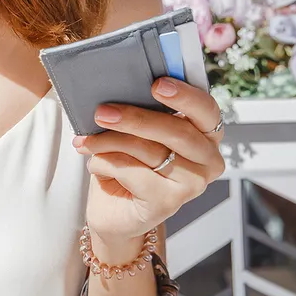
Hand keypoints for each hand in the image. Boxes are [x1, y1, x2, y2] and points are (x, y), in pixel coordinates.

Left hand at [75, 78, 224, 253]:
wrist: (114, 211)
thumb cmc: (129, 164)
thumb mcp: (139, 132)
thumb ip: (144, 112)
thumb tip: (122, 88)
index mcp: (207, 135)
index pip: (206, 110)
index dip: (186, 96)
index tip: (158, 84)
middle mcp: (207, 161)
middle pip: (178, 132)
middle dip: (137, 118)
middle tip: (104, 112)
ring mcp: (191, 185)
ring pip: (151, 151)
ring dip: (111, 141)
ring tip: (87, 139)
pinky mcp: (167, 203)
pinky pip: (133, 173)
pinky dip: (107, 164)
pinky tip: (96, 164)